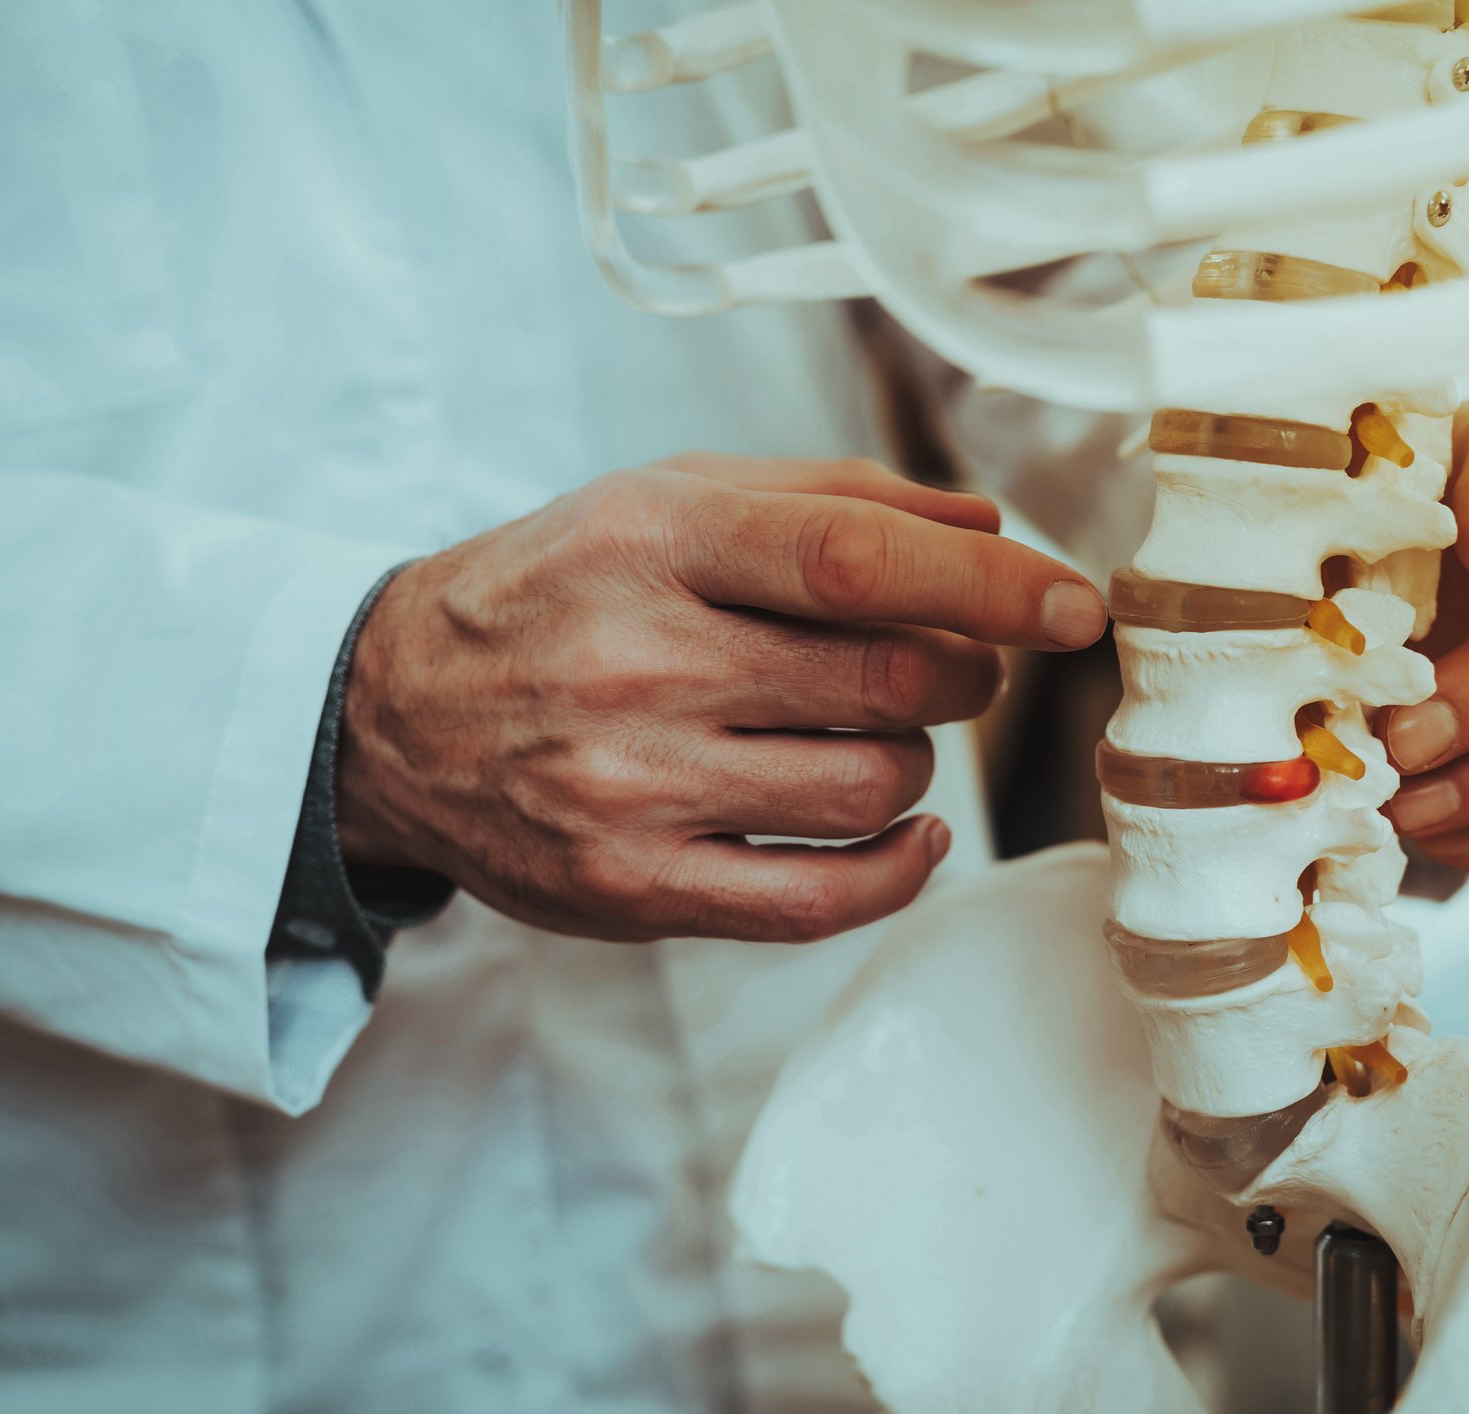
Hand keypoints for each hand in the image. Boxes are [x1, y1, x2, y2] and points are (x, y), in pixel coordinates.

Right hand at [335, 455, 1105, 942]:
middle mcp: (639, 664)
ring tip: (870, 731)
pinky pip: (819, 900)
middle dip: (965, 671)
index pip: (857, 561)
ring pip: (872, 789)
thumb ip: (830, 496)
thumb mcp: (667, 498)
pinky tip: (904, 831)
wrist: (392, 714)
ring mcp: (632, 788)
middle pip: (889, 683)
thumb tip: (989, 523)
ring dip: (913, 759)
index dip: (992, 583)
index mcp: (654, 541)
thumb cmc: (557, 588)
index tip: (1076, 606)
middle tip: (952, 661)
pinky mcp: (632, 889)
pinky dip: (897, 867)